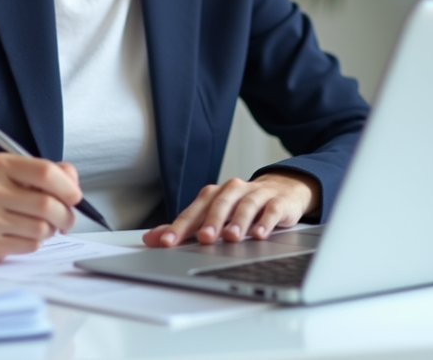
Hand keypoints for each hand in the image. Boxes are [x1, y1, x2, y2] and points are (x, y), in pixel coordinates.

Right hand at [0, 153, 82, 261]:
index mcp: (0, 165)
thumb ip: (54, 173)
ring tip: (42, 225)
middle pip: (47, 204)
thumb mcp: (23, 174)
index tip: (75, 197)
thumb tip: (74, 189)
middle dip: (66, 215)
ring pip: (42, 228)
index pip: (45, 172)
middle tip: (67, 218)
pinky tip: (25, 235)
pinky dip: (36, 242)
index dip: (68, 187)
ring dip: (51, 229)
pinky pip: (31, 245)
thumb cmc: (2, 195)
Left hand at [141, 172, 319, 247]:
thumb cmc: (241, 206)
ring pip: (245, 205)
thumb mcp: (213, 215)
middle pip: (219, 204)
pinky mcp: (277, 201)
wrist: (282, 189)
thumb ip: (184, 228)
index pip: (194, 211)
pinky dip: (266, 222)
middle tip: (204, 239)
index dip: (180, 226)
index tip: (168, 243)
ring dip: (238, 221)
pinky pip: (271, 209)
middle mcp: (232, 191)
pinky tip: (260, 235)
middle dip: (211, 221)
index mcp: (213, 195)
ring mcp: (256, 194)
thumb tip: (151, 239)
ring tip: (232, 237)